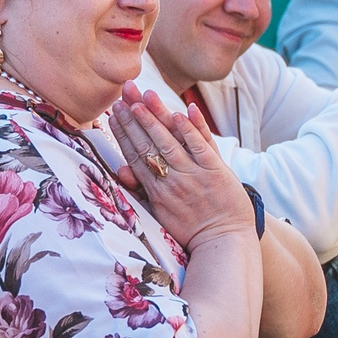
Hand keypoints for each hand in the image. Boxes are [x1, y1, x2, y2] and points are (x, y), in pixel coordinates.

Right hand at [108, 81, 253, 250]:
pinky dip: (190, 130)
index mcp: (156, 191)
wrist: (224, 242)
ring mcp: (194, 175)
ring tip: (143, 96)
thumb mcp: (160, 214)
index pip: (134, 156)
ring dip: (156, 117)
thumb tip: (120, 170)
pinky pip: (201, 148)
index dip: (122, 132)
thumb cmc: (192, 229)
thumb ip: (142, 189)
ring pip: (170, 142)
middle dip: (133, 118)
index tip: (113, 112)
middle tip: (122, 95)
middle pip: (147, 144)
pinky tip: (180, 113)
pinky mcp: (216, 172)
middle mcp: (171, 181)